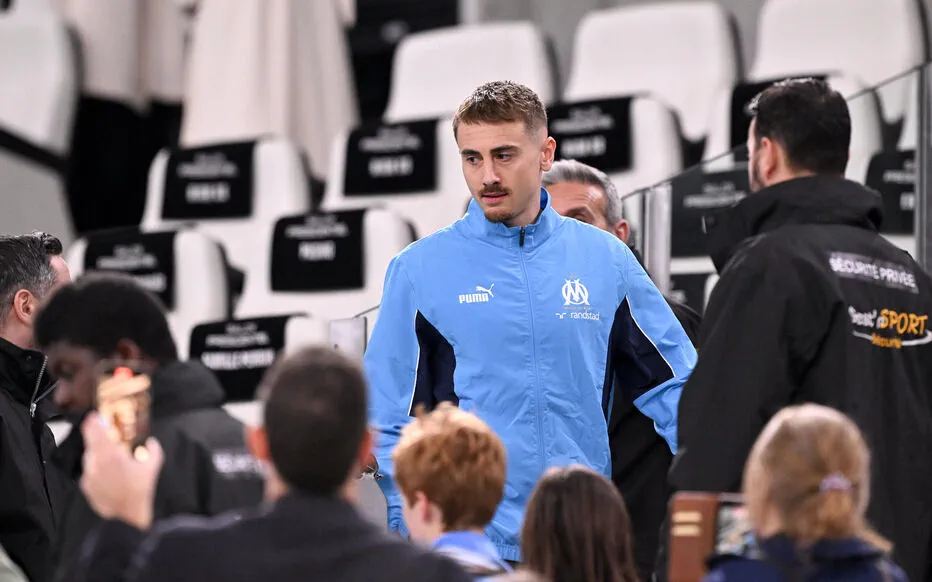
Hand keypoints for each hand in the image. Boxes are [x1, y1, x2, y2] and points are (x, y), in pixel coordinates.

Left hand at [80, 412, 164, 529]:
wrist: (127, 516)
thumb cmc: (141, 491)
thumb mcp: (153, 467)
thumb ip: (153, 450)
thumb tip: (151, 442)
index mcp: (111, 454)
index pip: (94, 431)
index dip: (92, 421)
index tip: (95, 416)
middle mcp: (96, 463)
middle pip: (90, 442)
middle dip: (96, 436)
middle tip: (104, 432)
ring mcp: (89, 475)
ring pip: (89, 457)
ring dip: (97, 452)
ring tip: (109, 455)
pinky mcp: (86, 486)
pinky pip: (89, 471)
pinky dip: (96, 468)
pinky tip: (108, 473)